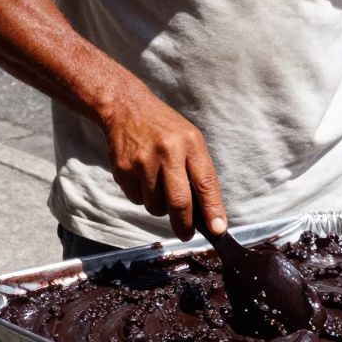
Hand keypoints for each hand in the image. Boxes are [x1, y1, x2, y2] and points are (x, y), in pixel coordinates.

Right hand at [103, 94, 227, 240]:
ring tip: (158, 183)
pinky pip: (137, 200)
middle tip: (186, 233)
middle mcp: (167, 152)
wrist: (126, 107)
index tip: (218, 229)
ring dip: (160, 206)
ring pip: (156, 206)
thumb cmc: (164, 128)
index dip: (213, 210)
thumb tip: (208, 212)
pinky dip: (142, 197)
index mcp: (190, 143)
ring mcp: (142, 162)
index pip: (206, 183)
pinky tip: (142, 176)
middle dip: (185, 225)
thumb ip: (199, 171)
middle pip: (179, 202)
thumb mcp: (190, 139)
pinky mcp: (123, 170)